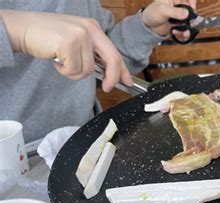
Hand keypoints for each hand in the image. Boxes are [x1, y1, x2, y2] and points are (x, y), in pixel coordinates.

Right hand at [0, 10, 132, 91]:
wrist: (22, 28)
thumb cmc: (47, 36)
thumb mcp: (75, 39)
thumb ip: (91, 52)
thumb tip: (108, 72)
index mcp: (93, 28)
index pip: (114, 52)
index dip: (122, 70)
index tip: (127, 82)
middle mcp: (90, 29)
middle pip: (112, 60)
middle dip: (112, 78)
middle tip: (107, 88)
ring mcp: (80, 35)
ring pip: (89, 70)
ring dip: (75, 73)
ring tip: (62, 62)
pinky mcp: (68, 44)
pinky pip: (74, 70)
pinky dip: (65, 71)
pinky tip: (56, 61)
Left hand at [142, 0, 196, 38]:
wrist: (148, 28)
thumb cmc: (152, 14)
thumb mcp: (162, 11)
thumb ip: (174, 12)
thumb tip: (186, 14)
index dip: (191, 1)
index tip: (192, 8)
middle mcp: (178, 5)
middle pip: (190, 9)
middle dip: (191, 17)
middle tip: (191, 23)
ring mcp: (180, 15)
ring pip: (190, 20)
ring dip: (188, 27)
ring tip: (184, 32)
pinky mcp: (180, 24)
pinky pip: (186, 28)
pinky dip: (183, 32)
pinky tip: (176, 32)